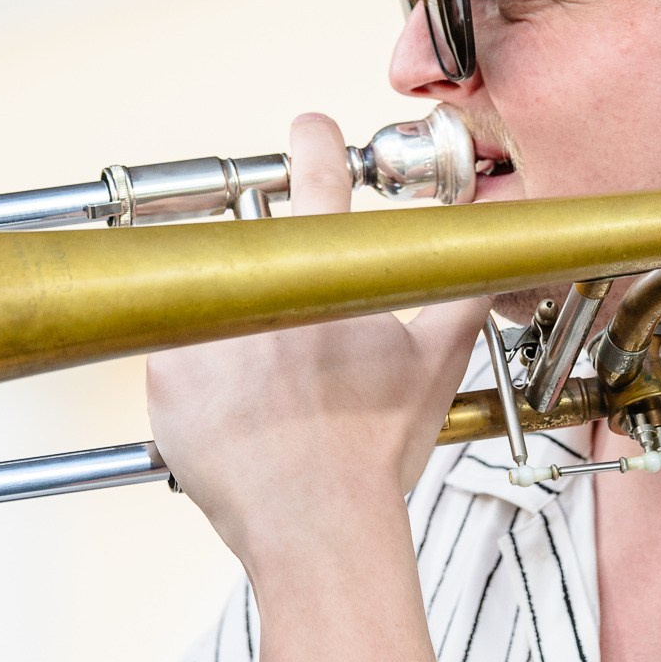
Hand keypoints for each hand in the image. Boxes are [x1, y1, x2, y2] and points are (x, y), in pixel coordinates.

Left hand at [146, 114, 488, 574]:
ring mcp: (201, 326)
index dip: (313, 139)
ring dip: (234, 309)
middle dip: (274, 255)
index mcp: (324, 268)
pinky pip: (174, 346)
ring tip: (266, 369)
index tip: (310, 135)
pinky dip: (200, 366)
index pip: (314, 163)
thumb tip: (497, 253)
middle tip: (296, 304)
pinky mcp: (163, 373)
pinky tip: (235, 405)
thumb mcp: (435, 361)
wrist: (317, 526)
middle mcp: (255, 284)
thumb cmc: (375, 449)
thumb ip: (461, 292)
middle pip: (252, 225)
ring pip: (210, 283)